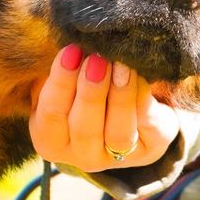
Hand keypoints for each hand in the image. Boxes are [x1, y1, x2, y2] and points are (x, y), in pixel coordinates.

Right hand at [29, 45, 179, 172]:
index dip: (60, 82)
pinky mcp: (149, 149)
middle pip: (84, 127)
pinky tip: (141, 77)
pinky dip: (143, 101)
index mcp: (50, 139)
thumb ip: (63, 68)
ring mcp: (116, 158)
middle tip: (97, 59)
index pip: (51, 114)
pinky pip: (148, 127)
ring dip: (120, 96)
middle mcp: (81, 156)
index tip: (70, 51)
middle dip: (91, 91)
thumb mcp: (66, 82)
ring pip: (118, 134)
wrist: (129, 112)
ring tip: (122, 65)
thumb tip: (68, 41)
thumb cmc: (86, 89)